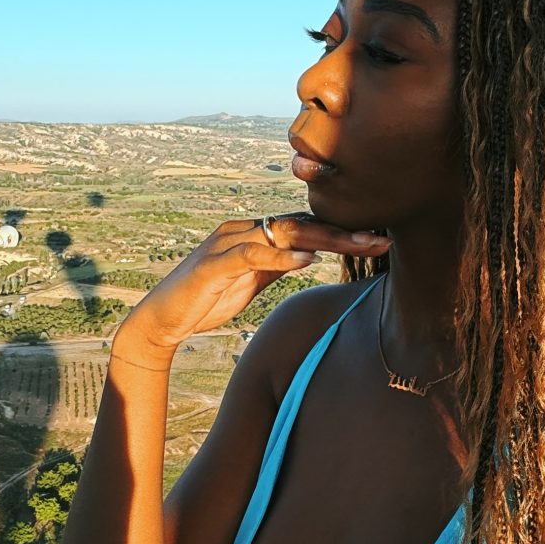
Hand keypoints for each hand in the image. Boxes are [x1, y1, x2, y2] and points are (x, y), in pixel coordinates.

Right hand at [116, 213, 391, 357]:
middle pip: (302, 224)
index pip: (306, 227)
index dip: (343, 232)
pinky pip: (252, 253)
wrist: (162, 319)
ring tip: (359, 243)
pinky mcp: (213, 263)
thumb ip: (278, 266)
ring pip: (283, 232)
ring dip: (324, 238)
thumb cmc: (207, 300)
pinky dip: (281, 255)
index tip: (379, 239)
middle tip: (382, 237)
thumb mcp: (252, 282)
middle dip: (345, 231)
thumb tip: (311, 255)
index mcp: (255, 234)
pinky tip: (307, 259)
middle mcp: (244, 230)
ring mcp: (228, 243)